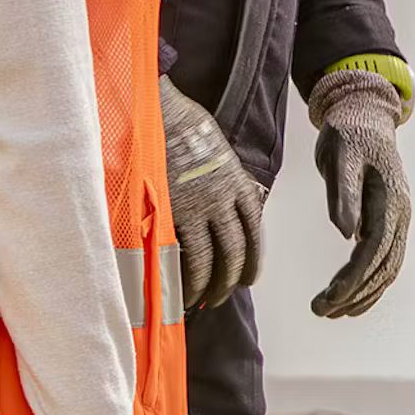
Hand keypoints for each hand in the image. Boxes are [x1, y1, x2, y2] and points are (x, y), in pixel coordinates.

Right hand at [160, 79, 263, 311]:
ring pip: (212, 258)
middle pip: (236, 250)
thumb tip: (222, 205)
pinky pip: (183, 254)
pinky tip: (181, 290)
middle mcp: (225, 200)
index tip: (250, 278)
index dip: (254, 259)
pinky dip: (184, 277)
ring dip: (210, 284)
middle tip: (224, 296)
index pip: (254, 231)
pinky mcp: (173, 212)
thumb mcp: (218, 154)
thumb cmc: (185, 128)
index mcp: (239, 185)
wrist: (161, 113)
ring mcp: (200, 208)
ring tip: (204, 301)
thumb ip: (223, 183)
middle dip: (232, 278)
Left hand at [308, 67, 412, 319]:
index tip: (328, 298)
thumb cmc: (348, 134)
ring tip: (331, 311)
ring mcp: (399, 219)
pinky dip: (370, 283)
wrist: (364, 116)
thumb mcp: (340, 157)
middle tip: (321, 311)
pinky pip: (385, 260)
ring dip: (363, 294)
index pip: (375, 251)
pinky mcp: (389, 221)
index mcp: (390, 200)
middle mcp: (401, 214)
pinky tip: (350, 297)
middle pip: (384, 266)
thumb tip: (346, 232)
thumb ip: (344, 194)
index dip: (354, 279)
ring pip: (388, 268)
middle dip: (355, 294)